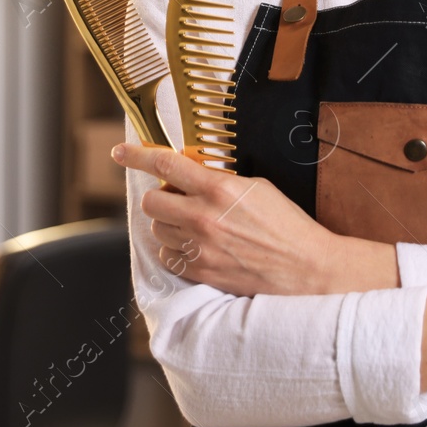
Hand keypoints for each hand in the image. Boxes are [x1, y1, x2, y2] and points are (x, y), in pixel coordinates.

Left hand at [113, 141, 394, 295]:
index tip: (120, 152)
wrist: (306, 269)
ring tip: (196, 225)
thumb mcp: (256, 187)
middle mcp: (203, 217)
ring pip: (157, 229)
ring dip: (169, 224)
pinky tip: (197, 247)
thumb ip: (219, 180)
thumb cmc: (287, 225)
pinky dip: (176, 250)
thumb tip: (190, 174)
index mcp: (219, 188)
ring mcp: (199, 248)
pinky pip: (167, 257)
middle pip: (152, 200)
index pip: (165, 163)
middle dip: (162, 196)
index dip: (136, 155)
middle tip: (181, 199)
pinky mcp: (200, 273)